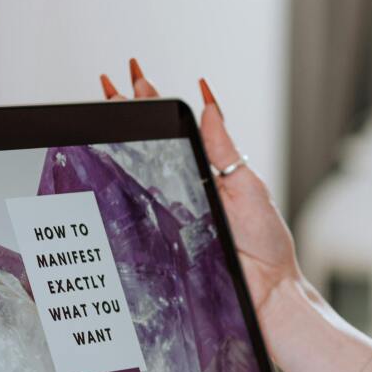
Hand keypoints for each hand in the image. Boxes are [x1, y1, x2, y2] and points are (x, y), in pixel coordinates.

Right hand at [100, 59, 304, 319]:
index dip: (153, 102)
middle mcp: (183, 190)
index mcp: (206, 173)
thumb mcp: (248, 188)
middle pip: (148, 144)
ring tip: (106, 102)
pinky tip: (104, 159)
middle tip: (109, 82)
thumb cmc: (266, 247)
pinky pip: (131, 212)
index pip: (175, 129)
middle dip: (125, 112)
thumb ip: (223, 150)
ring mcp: (167, 214)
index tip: (135, 76)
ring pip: (134, 173)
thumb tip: (210, 103)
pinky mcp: (158, 240)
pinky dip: (114, 188)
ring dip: (115, 139)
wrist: (266, 295)